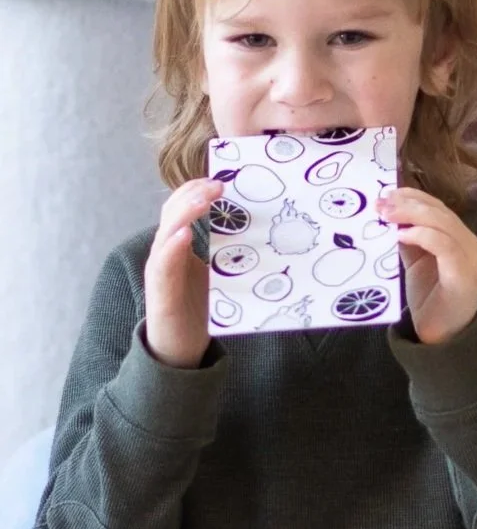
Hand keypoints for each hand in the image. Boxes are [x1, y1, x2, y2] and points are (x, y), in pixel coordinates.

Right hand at [143, 179, 221, 368]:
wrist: (178, 349)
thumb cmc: (198, 309)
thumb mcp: (217, 272)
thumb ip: (227, 251)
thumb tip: (264, 231)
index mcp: (177, 245)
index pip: (180, 207)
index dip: (196, 189)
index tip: (221, 179)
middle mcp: (165, 253)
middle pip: (171, 212)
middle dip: (193, 194)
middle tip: (218, 184)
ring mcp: (160, 272)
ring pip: (166, 234)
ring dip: (183, 213)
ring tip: (203, 199)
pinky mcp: (160, 294)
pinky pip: (162, 266)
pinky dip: (171, 247)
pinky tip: (183, 235)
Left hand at [379, 186, 476, 344]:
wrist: (445, 339)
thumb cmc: (431, 302)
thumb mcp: (416, 264)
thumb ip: (408, 240)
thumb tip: (388, 216)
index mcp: (461, 239)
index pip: (439, 208)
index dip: (412, 197)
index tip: (385, 195)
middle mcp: (470, 244)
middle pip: (440, 211)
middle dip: (408, 203)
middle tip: (380, 204)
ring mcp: (470, 258)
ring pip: (443, 223)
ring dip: (411, 215)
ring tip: (386, 216)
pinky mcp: (464, 274)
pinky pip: (444, 245)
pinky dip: (422, 235)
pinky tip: (400, 235)